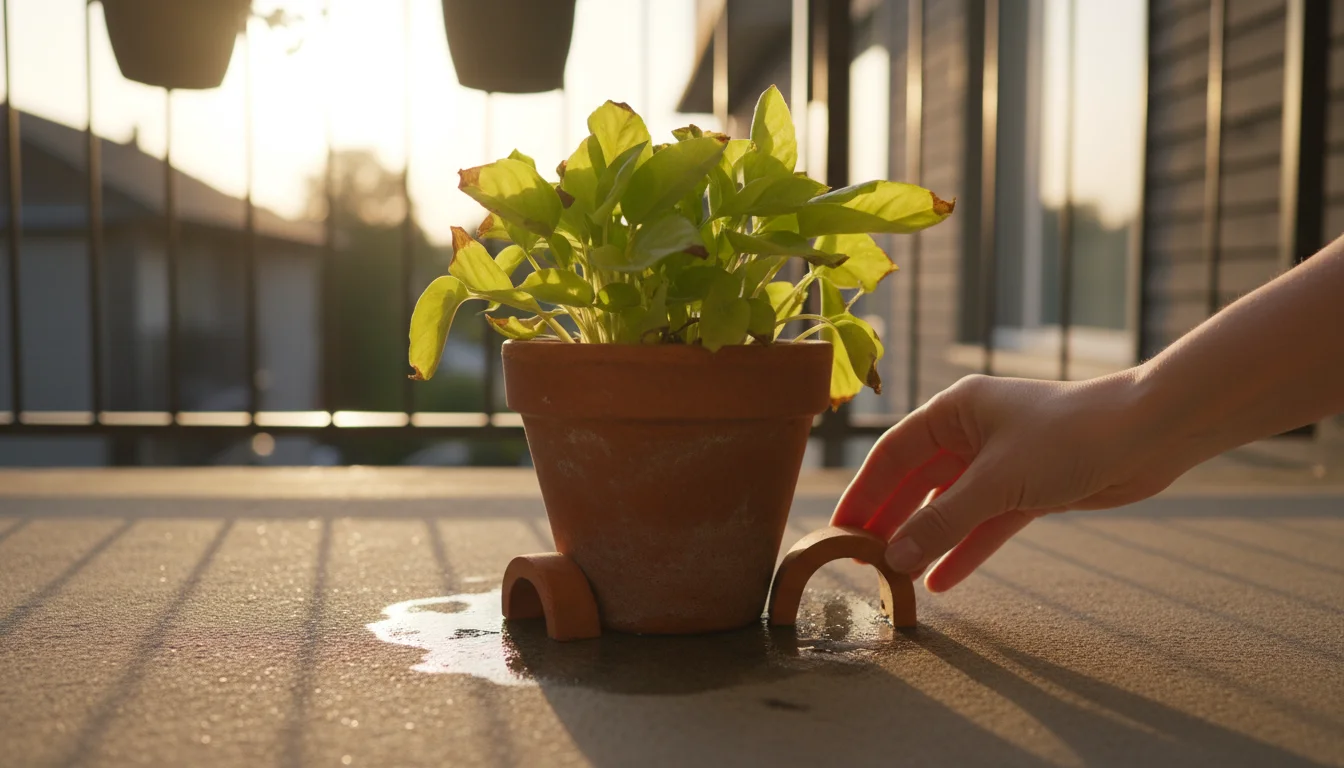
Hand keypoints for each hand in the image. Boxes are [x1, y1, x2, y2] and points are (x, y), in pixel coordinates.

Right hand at [831, 370, 1197, 591]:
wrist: (1148, 434)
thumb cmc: (1070, 436)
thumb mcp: (997, 481)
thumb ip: (943, 521)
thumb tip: (894, 557)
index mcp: (955, 410)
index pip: (893, 454)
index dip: (864, 492)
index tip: (839, 528)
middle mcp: (972, 433)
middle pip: (917, 481)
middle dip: (891, 520)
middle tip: (860, 559)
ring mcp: (1000, 463)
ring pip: (949, 506)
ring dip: (926, 540)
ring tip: (895, 576)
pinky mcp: (1028, 489)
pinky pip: (984, 525)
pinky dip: (965, 550)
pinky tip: (942, 581)